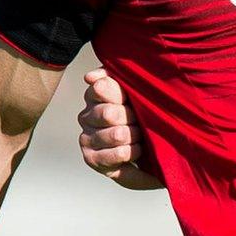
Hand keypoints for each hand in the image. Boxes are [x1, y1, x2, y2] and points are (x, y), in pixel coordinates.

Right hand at [78, 68, 163, 189]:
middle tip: (140, 121)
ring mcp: (87, 138)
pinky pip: (119, 153)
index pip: (101, 88)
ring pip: (117, 134)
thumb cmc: (143, 114)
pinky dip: (133, 151)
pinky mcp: (92, 159)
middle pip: (110, 113)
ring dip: (136, 136)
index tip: (132, 100)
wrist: (149, 150)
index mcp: (95, 95)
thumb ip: (117, 76)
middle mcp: (86, 116)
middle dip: (133, 118)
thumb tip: (91, 77)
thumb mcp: (137, 91)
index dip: (122, 96)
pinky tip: (136, 149)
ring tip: (140, 136)